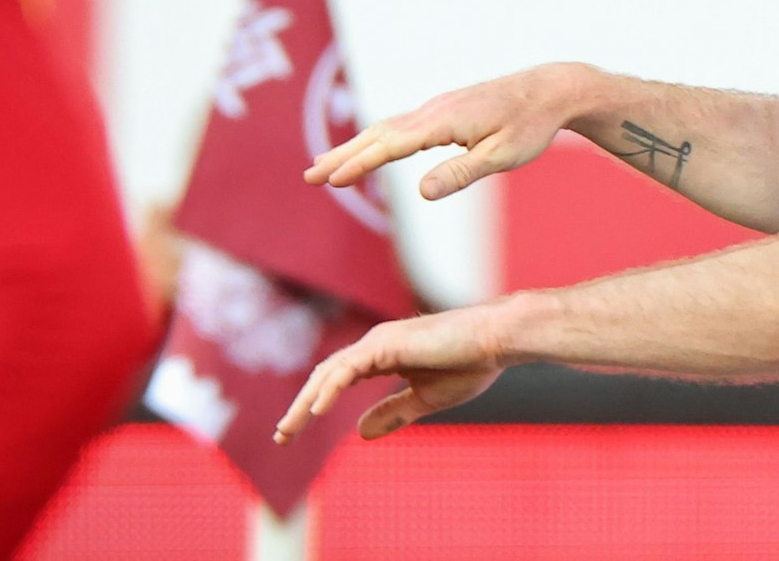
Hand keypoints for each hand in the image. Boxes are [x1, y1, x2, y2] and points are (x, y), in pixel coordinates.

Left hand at [273, 306, 507, 443]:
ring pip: (329, 373)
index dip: (314, 405)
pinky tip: (315, 412)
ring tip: (287, 430)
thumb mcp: (426, 399)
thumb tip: (359, 433)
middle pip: (325, 376)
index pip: (338, 380)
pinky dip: (329, 390)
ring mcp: (379, 341)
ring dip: (305, 402)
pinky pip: (348, 370)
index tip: (295, 432)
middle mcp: (376, 345)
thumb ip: (393, 412)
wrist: (497, 340)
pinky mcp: (387, 344)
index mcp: (384, 355)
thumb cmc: (472, 364)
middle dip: (300, 407)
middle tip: (280, 437)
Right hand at [306, 63, 592, 198]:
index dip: (358, 164)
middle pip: (378, 134)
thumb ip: (460, 174)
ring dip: (355, 146)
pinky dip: (377, 138)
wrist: (551, 89)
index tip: (331, 180)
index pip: (390, 146)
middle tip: (310, 176)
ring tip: (327, 164)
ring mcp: (438, 107)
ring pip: (387, 127)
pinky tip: (371, 148)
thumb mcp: (500, 157)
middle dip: (343, 156)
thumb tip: (421, 193)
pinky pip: (402, 124)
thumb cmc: (530, 126)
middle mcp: (434, 110)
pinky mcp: (446, 109)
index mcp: (444, 121)